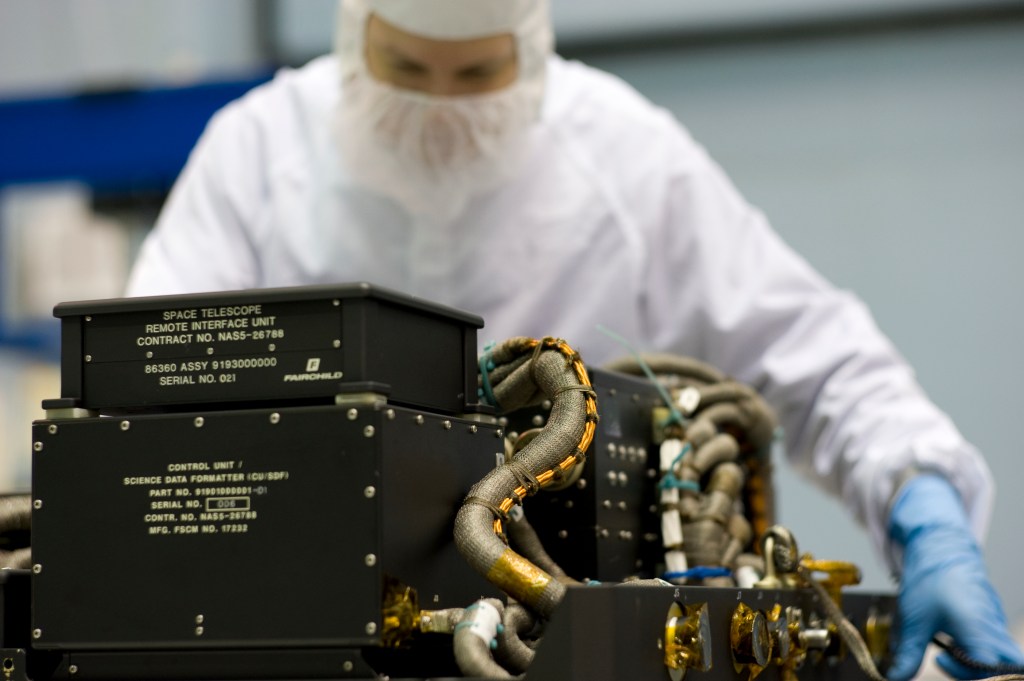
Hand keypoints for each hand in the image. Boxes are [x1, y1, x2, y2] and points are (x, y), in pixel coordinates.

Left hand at [887, 474, 1023, 680]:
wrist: (940, 547)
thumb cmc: (930, 577)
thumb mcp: (913, 619)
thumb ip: (909, 653)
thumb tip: (896, 677)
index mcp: (977, 628)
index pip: (989, 668)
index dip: (965, 674)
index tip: (939, 660)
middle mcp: (993, 628)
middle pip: (1010, 665)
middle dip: (986, 674)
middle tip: (955, 664)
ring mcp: (996, 623)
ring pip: (1006, 656)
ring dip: (982, 662)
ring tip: (952, 652)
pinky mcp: (993, 620)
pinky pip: (998, 644)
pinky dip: (980, 650)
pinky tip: (956, 641)